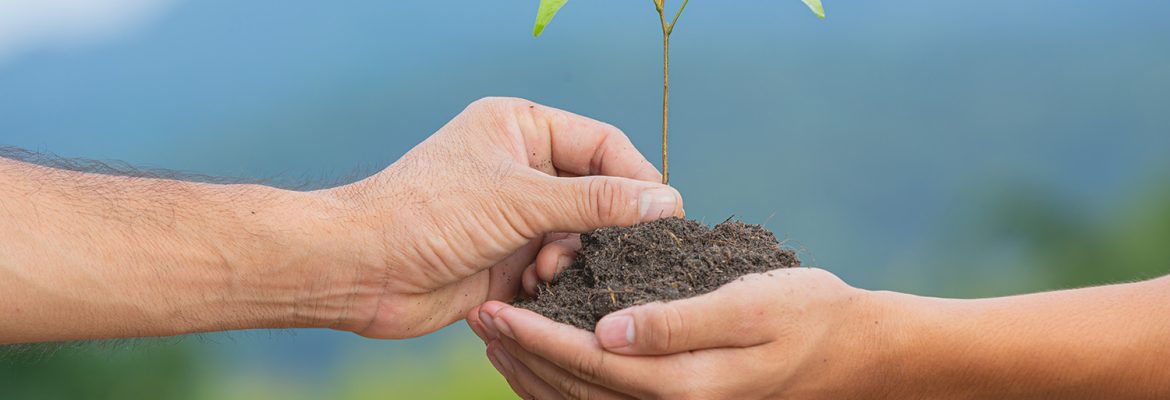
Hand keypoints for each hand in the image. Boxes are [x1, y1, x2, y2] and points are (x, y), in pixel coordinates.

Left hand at [328, 97, 683, 338]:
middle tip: (616, 253)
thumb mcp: (519, 199)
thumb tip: (664, 202)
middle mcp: (522, 167)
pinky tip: (532, 288)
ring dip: (573, 257)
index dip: (637, 178)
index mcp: (522, 128)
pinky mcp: (508, 257)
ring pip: (580, 236)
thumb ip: (596, 201)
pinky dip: (554, 280)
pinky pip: (557, 267)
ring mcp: (516, 214)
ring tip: (547, 270)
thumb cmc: (428, 213)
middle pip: (597, 192)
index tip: (666, 215)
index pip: (603, 144)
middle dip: (603, 226)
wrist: (363, 269)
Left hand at [468, 268, 889, 398]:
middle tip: (478, 316)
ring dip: (533, 366)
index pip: (590, 361)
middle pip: (575, 385)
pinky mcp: (675, 396)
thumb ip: (677, 320)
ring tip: (494, 333)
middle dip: (522, 351)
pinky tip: (541, 355)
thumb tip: (607, 332)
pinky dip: (564, 379)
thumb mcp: (748, 304)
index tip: (495, 309)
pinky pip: (603, 396)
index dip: (537, 336)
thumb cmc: (807, 312)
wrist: (850, 349)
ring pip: (581, 395)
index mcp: (683, 382)